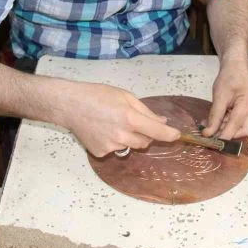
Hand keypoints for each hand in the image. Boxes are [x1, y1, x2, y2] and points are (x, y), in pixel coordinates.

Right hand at [59, 82, 179, 156]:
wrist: (70, 105)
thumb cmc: (97, 95)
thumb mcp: (125, 96)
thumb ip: (145, 111)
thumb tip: (162, 122)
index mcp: (130, 118)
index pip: (157, 132)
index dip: (169, 135)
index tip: (177, 136)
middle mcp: (122, 135)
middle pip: (146, 142)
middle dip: (145, 134)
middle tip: (133, 121)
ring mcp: (110, 146)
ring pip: (130, 146)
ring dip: (128, 137)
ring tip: (112, 123)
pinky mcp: (101, 153)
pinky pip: (115, 149)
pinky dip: (113, 142)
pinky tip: (102, 130)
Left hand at [202, 59, 247, 139]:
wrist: (236, 68)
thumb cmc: (228, 78)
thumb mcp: (219, 96)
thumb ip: (214, 116)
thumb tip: (208, 133)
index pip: (237, 124)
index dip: (225, 135)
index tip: (213, 143)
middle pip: (244, 130)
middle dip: (229, 134)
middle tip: (213, 135)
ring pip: (244, 128)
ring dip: (229, 130)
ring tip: (215, 126)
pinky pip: (243, 123)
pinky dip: (231, 125)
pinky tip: (221, 122)